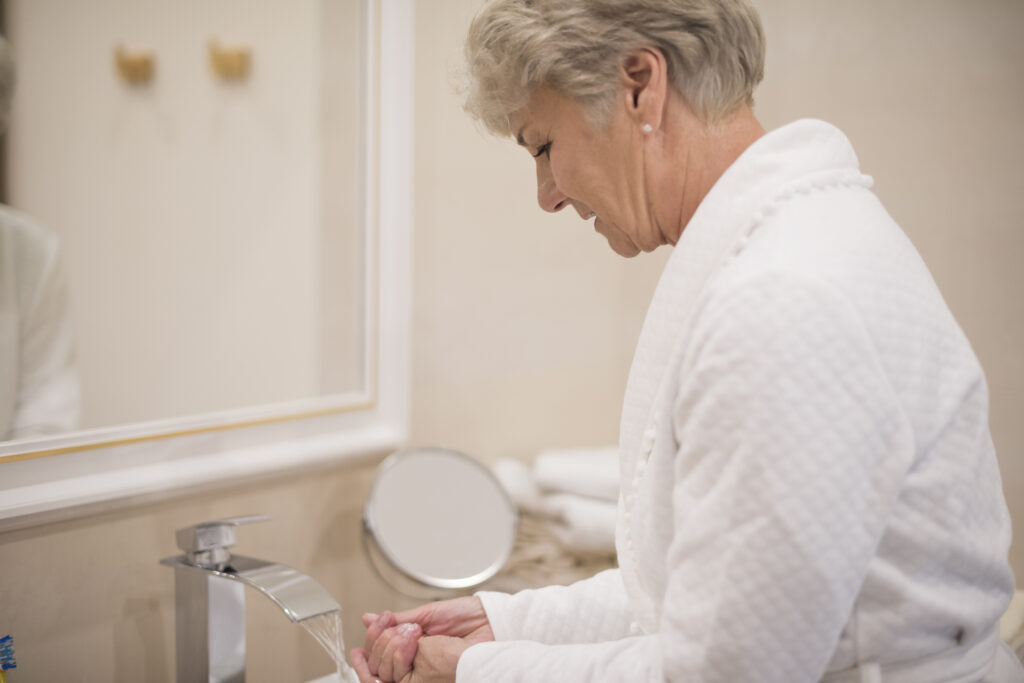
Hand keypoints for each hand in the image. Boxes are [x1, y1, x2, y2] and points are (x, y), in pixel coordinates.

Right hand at [351, 597, 493, 681]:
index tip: (375, 622)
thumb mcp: (426, 615)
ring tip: (410, 632)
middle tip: (395, 625)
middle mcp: (413, 662)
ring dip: (389, 647)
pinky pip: (401, 678)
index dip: (372, 639)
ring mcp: (419, 673)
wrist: (489, 621)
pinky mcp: (426, 680)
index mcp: (410, 646)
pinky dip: (398, 656)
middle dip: (379, 640)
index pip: (378, 651)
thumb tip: (369, 619)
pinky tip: (409, 640)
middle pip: (376, 663)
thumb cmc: (465, 616)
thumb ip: (398, 621)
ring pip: (384, 672)